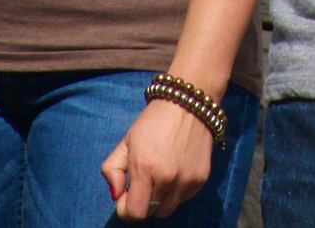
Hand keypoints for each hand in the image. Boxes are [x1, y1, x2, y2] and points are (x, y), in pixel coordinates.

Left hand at [101, 98, 212, 219]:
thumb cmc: (153, 121)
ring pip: (168, 209)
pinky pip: (184, 198)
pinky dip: (177, 191)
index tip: (126, 195)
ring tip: (159, 178)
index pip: (134, 213)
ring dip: (160, 199)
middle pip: (150, 212)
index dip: (126, 208)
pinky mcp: (202, 178)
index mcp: (145, 168)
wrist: (188, 101)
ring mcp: (187, 180)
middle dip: (142, 202)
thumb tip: (116, 195)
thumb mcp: (126, 141)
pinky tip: (176, 171)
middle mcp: (167, 178)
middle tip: (143, 183)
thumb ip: (112, 170)